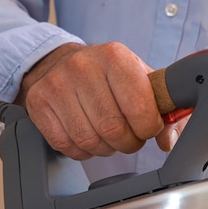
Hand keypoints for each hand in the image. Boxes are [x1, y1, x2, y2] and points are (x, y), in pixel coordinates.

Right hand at [15, 42, 179, 159]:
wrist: (59, 62)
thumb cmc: (107, 76)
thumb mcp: (140, 80)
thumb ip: (165, 109)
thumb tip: (169, 140)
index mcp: (115, 57)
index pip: (140, 108)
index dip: (148, 128)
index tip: (147, 127)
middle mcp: (83, 67)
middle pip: (113, 130)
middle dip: (127, 142)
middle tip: (128, 136)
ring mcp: (57, 85)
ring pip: (89, 141)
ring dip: (104, 148)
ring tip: (107, 135)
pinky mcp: (38, 104)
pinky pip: (67, 146)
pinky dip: (81, 151)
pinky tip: (86, 135)